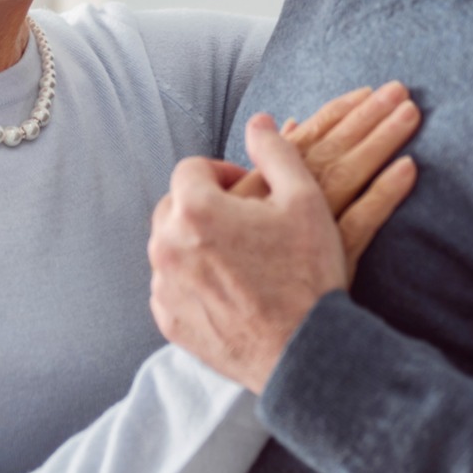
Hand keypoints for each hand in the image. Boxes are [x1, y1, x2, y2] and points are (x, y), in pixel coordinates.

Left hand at [149, 112, 416, 392]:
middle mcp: (166, 246)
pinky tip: (229, 288)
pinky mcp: (169, 322)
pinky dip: (191, 280)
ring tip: (239, 255)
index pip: (192, 168)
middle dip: (204, 204)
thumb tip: (258, 121)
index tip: (249, 191)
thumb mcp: (304, 198)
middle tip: (244, 221)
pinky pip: (170, 285)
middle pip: (175, 205)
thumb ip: (276, 150)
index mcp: (195, 209)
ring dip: (196, 241)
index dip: (222, 173)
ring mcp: (164, 287)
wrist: (306, 351)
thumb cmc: (307, 272)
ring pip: (170, 245)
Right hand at [231, 82, 419, 275]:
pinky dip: (385, 195)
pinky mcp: (332, 263)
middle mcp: (286, 202)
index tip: (365, 92)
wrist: (251, 337)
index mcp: (263, 186)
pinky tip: (409, 169)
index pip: (307, 138)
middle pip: (333, 148)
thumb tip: (281, 122)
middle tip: (399, 87)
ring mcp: (310, 232)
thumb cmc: (239, 274)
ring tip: (410, 112)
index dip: (337, 112)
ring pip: (348, 174)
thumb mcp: (239, 213)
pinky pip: (362, 223)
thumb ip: (264, 166)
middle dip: (366, 115)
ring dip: (380, 140)